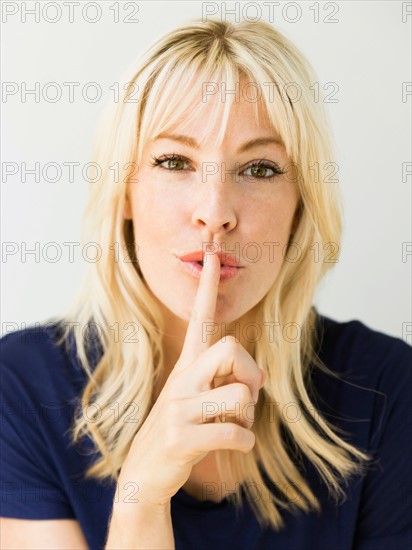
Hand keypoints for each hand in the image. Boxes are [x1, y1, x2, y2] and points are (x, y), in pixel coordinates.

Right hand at [117, 250, 265, 507]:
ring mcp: (179, 407)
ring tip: (233, 426)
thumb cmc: (182, 427)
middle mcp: (181, 378)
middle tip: (248, 395)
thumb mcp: (198, 398)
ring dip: (249, 417)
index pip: (198, 318)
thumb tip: (261, 378)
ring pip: (240, 395)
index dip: (206, 288)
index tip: (211, 256)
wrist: (145, 472)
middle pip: (232, 348)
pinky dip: (245, 442)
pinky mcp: (182, 437)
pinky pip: (236, 433)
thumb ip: (226, 381)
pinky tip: (232, 446)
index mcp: (187, 365)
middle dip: (252, 373)